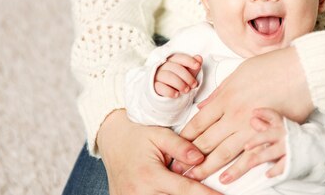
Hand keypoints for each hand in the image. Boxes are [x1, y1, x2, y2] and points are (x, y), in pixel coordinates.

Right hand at [97, 109, 220, 194]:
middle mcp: (138, 193)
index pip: (185, 189)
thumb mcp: (160, 134)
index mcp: (149, 175)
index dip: (206, 194)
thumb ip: (181, 146)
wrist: (111, 140)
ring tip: (196, 190)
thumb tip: (200, 158)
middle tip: (213, 193)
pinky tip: (173, 192)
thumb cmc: (138, 135)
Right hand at [155, 54, 202, 97]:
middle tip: (194, 85)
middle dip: (187, 76)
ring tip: (186, 90)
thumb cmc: (179, 79)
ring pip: (168, 76)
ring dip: (180, 84)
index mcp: (172, 61)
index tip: (198, 66)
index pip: (180, 57)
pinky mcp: (154, 86)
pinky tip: (176, 95)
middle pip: (175, 68)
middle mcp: (164, 66)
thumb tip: (199, 57)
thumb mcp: (188, 73)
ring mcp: (158, 76)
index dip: (189, 61)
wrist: (165, 91)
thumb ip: (193, 66)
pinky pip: (160, 87)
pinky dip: (170, 91)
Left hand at [175, 47, 312, 180]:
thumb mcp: (240, 72)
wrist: (304, 70)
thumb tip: (203, 106)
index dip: (185, 138)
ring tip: (194, 178)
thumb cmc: (274, 66)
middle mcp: (235, 114)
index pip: (199, 122)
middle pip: (207, 140)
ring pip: (224, 152)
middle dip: (189, 157)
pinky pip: (250, 156)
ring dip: (207, 167)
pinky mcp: (269, 135)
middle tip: (176, 169)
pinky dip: (236, 169)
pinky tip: (225, 179)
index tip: (175, 148)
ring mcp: (252, 126)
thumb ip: (220, 92)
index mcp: (227, 97)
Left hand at [218, 108, 286, 183]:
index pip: (272, 116)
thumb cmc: (290, 137)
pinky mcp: (293, 160)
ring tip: (249, 163)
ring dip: (260, 158)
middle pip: (268, 136)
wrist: (312, 148)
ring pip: (272, 152)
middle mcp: (284, 135)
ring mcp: (289, 148)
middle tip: (246, 146)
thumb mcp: (279, 129)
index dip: (264, 113)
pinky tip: (267, 174)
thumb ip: (265, 124)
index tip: (254, 112)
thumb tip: (252, 119)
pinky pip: (283, 166)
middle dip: (256, 140)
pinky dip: (275, 170)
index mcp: (281, 125)